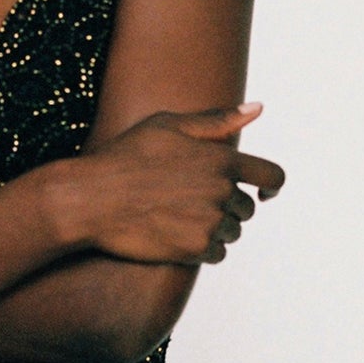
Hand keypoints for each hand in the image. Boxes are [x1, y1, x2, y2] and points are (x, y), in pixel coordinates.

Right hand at [73, 102, 284, 264]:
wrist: (90, 199)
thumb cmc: (125, 156)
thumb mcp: (168, 125)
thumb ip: (217, 120)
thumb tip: (258, 108)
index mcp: (222, 159)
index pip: (272, 176)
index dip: (271, 186)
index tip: (265, 193)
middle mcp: (222, 190)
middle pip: (246, 208)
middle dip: (227, 207)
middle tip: (190, 203)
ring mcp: (210, 221)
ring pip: (232, 232)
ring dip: (214, 229)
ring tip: (179, 218)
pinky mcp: (196, 248)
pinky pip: (217, 254)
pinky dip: (202, 249)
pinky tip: (176, 236)